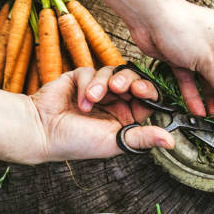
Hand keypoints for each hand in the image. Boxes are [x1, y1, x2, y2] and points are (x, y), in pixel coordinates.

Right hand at [30, 66, 174, 161]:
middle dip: (129, 81)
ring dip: (104, 84)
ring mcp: (98, 90)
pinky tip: (81, 101)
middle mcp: (114, 102)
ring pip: (113, 72)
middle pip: (133, 80)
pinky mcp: (80, 79)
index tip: (143, 91)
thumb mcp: (116, 141)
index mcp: (125, 118)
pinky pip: (93, 71)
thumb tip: (170, 141)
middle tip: (121, 87)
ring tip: (93, 99)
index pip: (146, 98)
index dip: (148, 91)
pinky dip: (88, 85)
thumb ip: (143, 137)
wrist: (43, 132)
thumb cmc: (76, 142)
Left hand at [129, 0, 213, 115]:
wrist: (149, 18)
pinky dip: (192, 93)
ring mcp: (197, 50)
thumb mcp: (208, 59)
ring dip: (209, 97)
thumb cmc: (181, 26)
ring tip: (212, 114)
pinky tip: (196, 108)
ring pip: (206, 78)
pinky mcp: (180, 58)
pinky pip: (190, 79)